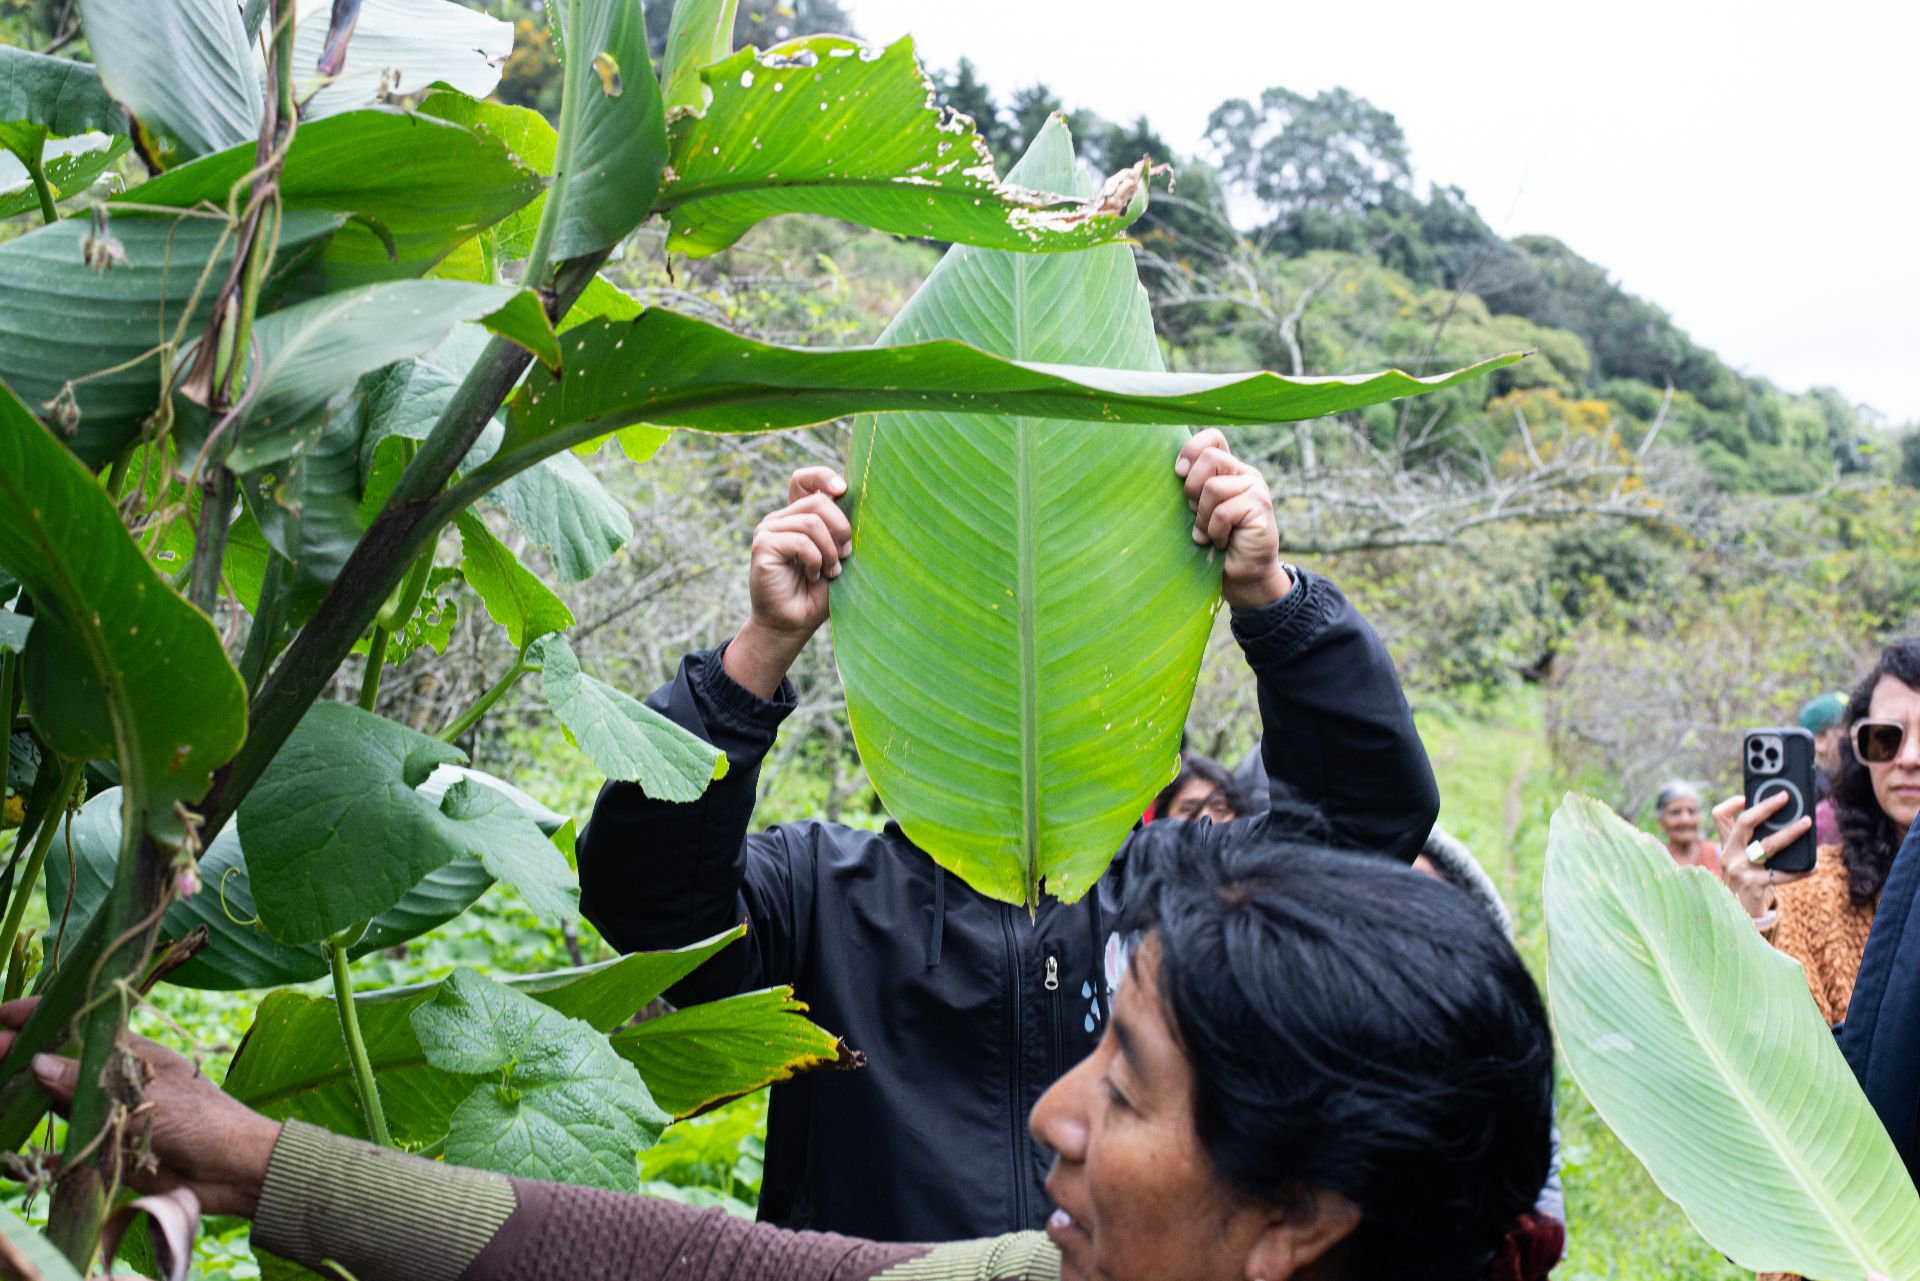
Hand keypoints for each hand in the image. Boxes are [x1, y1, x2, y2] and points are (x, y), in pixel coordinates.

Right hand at [0, 999, 279, 1217]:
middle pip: (59, 1060)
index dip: (38, 1016)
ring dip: (25, 1097)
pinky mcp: (111, 1149)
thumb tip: (37, 1062)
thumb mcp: (141, 1096)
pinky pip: (69, 1148)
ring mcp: (111, 1112)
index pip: (78, 1024)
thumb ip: (88, 1083)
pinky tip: (22, 1157)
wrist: (231, 1167)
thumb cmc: (199, 1120)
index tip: (0, 1016)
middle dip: (21, 1054)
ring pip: (57, 1099)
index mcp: (130, 1051)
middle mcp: (116, 1077)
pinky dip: (46, 1152)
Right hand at [724, 468, 851, 698]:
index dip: (822, 477)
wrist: (793, 624)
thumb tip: (851, 501)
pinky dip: (815, 561)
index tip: (842, 490)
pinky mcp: (763, 546)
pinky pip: (801, 542)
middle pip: (819, 501)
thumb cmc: (817, 593)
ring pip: (812, 522)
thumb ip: (840, 530)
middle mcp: (780, 519)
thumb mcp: (836, 556)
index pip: (803, 480)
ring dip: (830, 551)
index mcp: (797, 517)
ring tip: (829, 571)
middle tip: (844, 556)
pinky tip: (813, 575)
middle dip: (842, 529)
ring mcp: (768, 530)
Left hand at [1176, 430, 1290, 610]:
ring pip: (1213, 487)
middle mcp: (1244, 473)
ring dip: (1203, 517)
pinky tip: (1222, 542)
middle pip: (1210, 457)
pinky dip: (1215, 531)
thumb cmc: (1214, 543)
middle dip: (1192, 488)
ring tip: (1208, 534)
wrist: (1243, 575)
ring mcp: (1255, 488)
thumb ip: (1192, 488)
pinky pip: (1223, 511)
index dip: (1192, 448)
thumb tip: (1175, 470)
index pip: (1213, 437)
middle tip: (1195, 513)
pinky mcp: (1261, 507)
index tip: (1179, 472)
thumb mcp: (1198, 510)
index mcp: (1228, 469)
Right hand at [1712, 793, 1814, 918]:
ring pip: (1767, 845)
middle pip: (1744, 823)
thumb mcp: (1744, 860)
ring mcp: (1740, 870)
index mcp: (1727, 846)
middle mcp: (1729, 855)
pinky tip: (1813, 867)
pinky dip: (1799, 871)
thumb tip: (1785, 821)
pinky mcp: (1754, 885)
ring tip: (1807, 823)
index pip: (1719, 816)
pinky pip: (1780, 874)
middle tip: (1785, 796)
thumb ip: (1755, 843)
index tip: (1748, 796)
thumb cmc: (1749, 882)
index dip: (1732, 803)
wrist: (1740, 916)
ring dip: (1789, 832)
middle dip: (1765, 807)